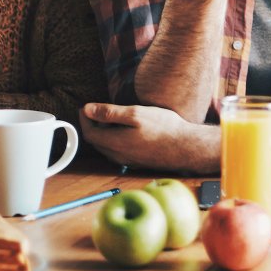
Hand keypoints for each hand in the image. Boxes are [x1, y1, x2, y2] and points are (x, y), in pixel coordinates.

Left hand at [80, 103, 217, 173]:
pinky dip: (114, 140)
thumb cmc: (163, 129)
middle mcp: (118, 156)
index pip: (89, 133)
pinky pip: (118, 152)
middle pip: (96, 142)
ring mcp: (128, 161)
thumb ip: (109, 112)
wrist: (187, 148)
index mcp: (115, 143)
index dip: (84, 120)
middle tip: (93, 111)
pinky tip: (125, 130)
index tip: (84, 107)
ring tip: (109, 119)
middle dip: (92, 126)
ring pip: (107, 148)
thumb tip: (87, 109)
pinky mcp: (138, 162)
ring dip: (103, 134)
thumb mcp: (135, 114)